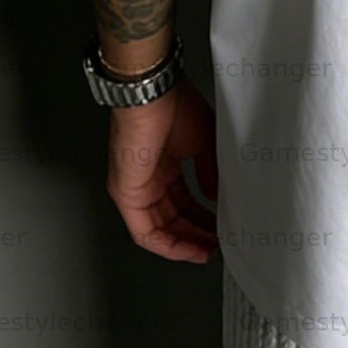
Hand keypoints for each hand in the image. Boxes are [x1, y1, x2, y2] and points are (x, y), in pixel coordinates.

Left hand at [106, 80, 219, 263]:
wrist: (153, 96)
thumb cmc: (174, 106)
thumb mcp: (204, 142)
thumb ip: (209, 171)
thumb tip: (215, 196)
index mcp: (164, 163)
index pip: (183, 200)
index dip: (202, 216)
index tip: (221, 225)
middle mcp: (147, 179)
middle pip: (172, 217)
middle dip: (196, 233)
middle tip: (218, 243)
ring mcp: (134, 189)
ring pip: (159, 229)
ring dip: (185, 244)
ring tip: (208, 251)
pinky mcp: (126, 196)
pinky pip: (145, 232)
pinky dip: (168, 245)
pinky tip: (189, 250)